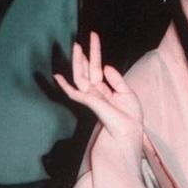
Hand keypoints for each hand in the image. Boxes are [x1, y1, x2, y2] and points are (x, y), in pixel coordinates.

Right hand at [53, 32, 142, 151]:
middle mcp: (99, 96)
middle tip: (79, 40)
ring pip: (82, 80)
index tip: (92, 36)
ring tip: (75, 49)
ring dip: (78, 64)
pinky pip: (77, 96)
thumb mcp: (129, 100)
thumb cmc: (129, 129)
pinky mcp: (91, 111)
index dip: (95, 52)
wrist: (125, 151)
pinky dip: (67, 87)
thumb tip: (106, 67)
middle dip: (85, 56)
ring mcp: (94, 103)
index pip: (99, 68)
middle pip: (89, 72)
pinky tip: (58, 77)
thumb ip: (116, 83)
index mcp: (109, 92)